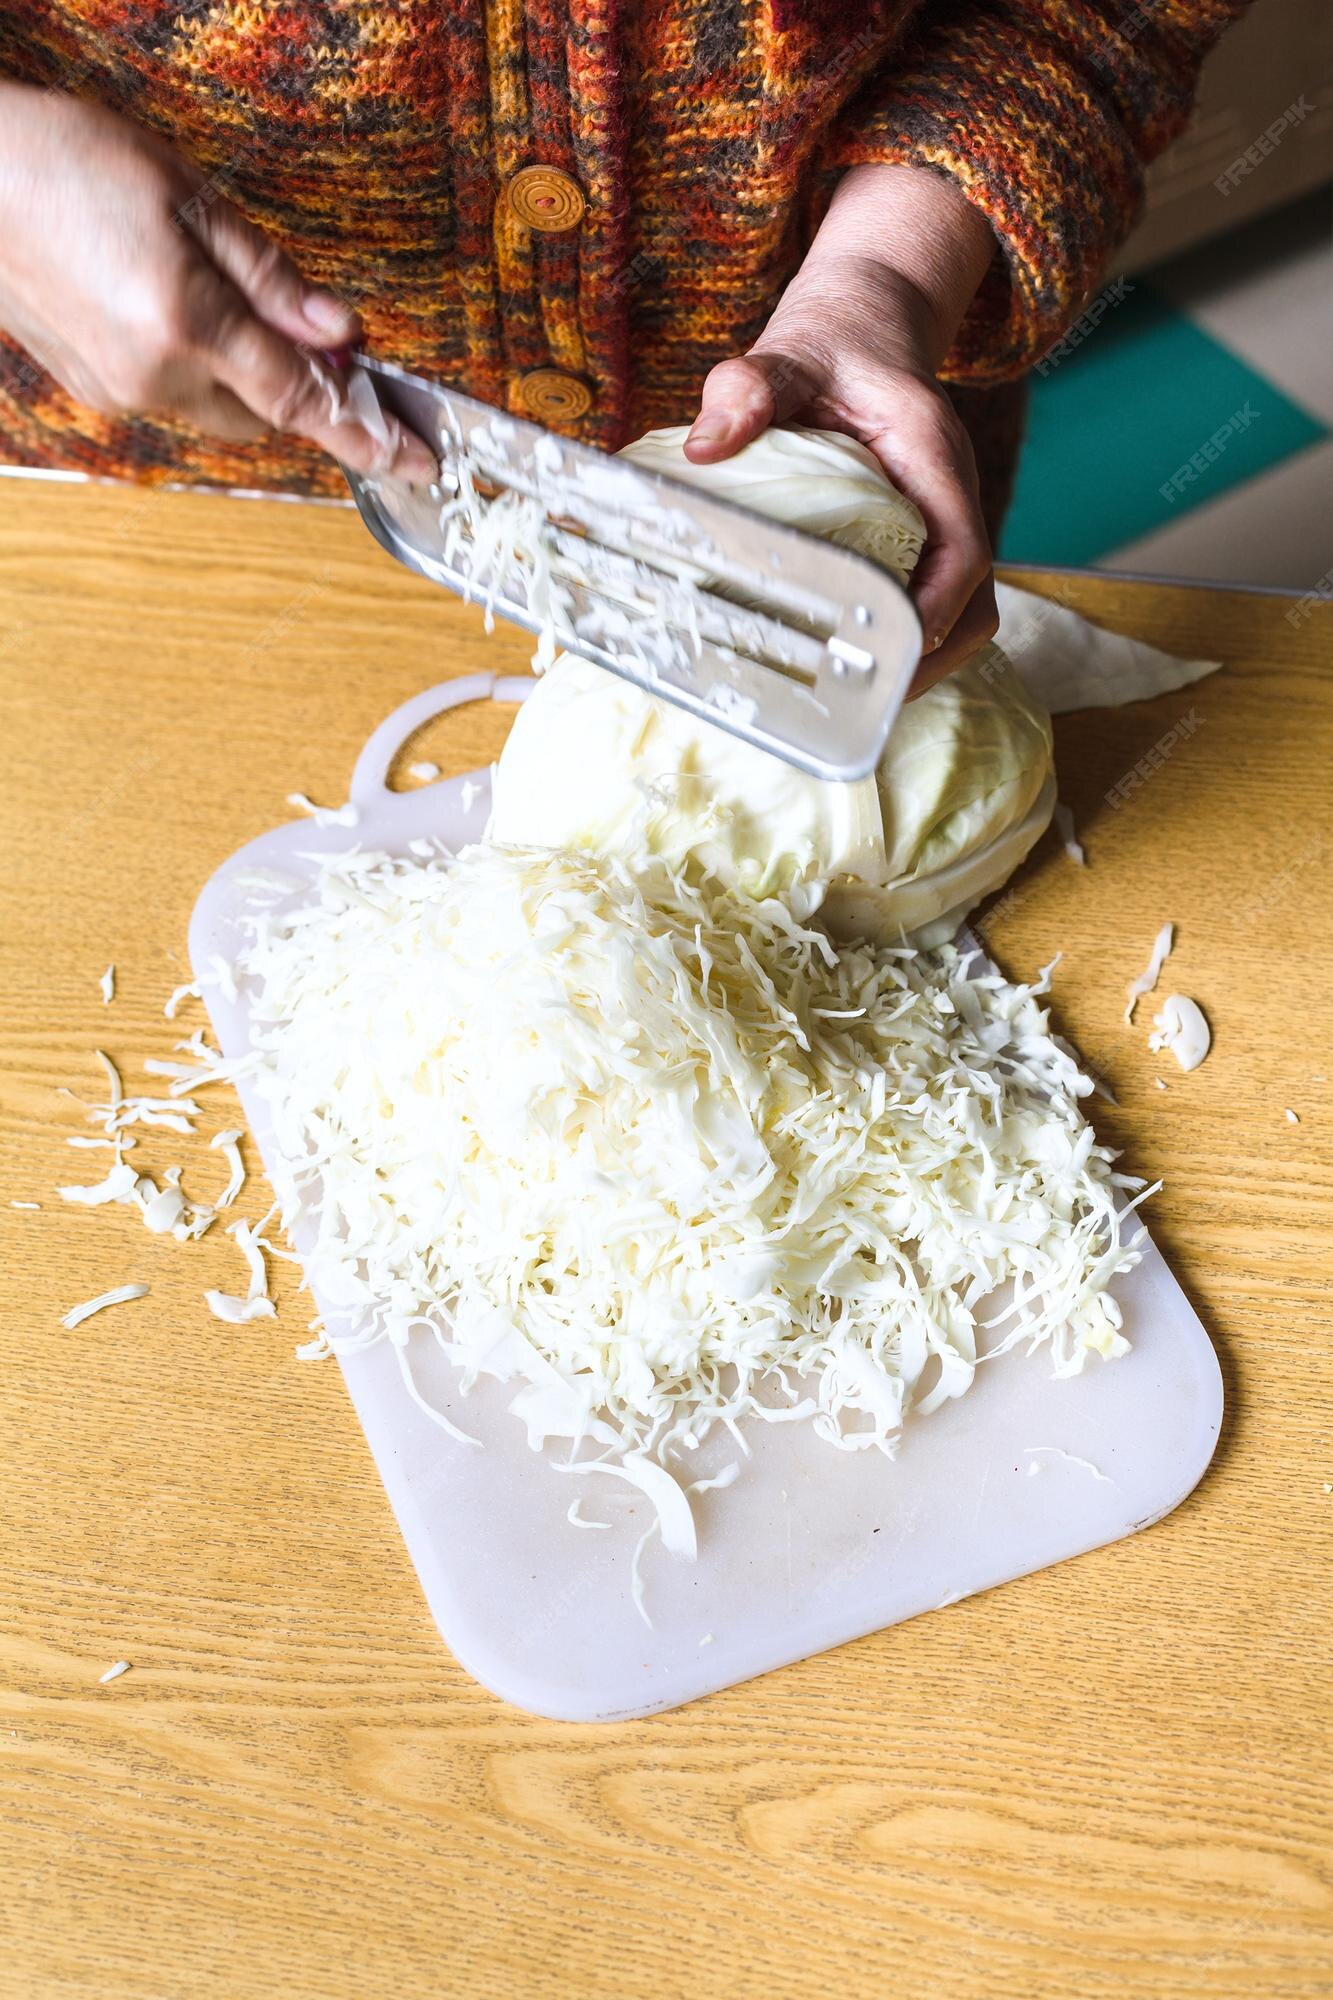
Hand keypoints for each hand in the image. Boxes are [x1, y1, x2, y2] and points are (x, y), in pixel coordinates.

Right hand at [0, 81, 434, 481]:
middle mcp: (155, 374)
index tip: (414, 463)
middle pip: (265, 417)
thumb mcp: (187, 196)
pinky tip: (165, 303)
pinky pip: (171, 396)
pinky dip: (193, 368)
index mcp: (188, 323)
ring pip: (217, 411)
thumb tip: (338, 330)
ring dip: (241, 378)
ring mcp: (119, 390)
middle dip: (295, 389)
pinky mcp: (92, 388)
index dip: (366, 435)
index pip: (302, 401)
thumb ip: (270, 276)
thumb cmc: (65, 164)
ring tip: (213, 297)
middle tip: (308, 336)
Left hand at [685, 165, 998, 689]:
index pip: (964, 549)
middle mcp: (951, 495)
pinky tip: (851, 662)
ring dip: (921, 660)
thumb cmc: (832, 341)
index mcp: (932, 456)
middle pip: (975, 601)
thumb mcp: (788, 353)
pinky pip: (934, 601)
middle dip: (929, 658)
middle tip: (862, 700)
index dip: (935, 610)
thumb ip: (749, 388)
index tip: (889, 651)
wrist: (869, 319)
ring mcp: (943, 520)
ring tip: (856, 696)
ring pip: (963, 610)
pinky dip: (906, 640)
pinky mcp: (925, 536)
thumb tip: (706, 445)